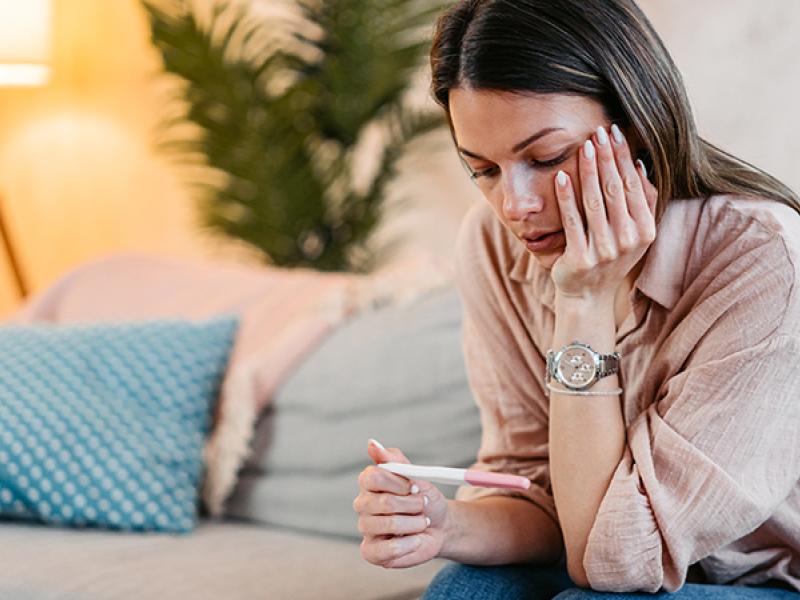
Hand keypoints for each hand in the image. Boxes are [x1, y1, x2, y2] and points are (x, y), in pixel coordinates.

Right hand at [353, 439, 448, 568]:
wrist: (440, 526)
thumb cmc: (424, 499)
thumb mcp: (416, 475)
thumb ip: (394, 460)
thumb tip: (371, 443)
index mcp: (369, 482)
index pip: (371, 477)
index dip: (398, 483)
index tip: (415, 487)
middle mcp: (362, 504)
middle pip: (383, 502)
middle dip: (412, 504)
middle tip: (423, 505)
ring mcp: (365, 528)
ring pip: (389, 524)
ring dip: (415, 524)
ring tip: (421, 523)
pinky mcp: (371, 551)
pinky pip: (388, 549)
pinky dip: (409, 544)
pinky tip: (415, 540)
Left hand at [550, 124, 656, 301]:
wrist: (588, 296)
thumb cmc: (609, 258)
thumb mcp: (633, 234)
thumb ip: (640, 203)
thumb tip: (639, 166)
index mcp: (645, 231)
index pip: (633, 186)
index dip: (623, 158)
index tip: (614, 133)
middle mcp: (628, 241)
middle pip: (615, 190)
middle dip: (607, 158)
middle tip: (598, 131)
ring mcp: (604, 250)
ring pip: (594, 202)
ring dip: (589, 171)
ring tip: (583, 146)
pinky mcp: (580, 258)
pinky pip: (572, 220)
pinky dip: (566, 197)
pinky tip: (561, 176)